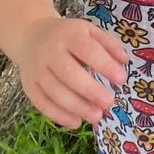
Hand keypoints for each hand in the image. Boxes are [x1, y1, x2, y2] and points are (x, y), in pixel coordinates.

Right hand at [15, 15, 129, 127]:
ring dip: (76, 107)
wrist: (31, 36)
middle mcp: (50, 52)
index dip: (104, 65)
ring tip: (96, 116)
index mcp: (69, 35)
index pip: (87, 49)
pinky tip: (76, 122)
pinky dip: (58, 115)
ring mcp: (37, 70)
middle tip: (108, 103)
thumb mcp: (89, 31)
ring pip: (54, 91)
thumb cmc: (68, 36)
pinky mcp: (29, 85)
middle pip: (68, 72)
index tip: (121, 79)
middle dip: (90, 90)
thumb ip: (108, 44)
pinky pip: (42, 103)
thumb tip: (124, 61)